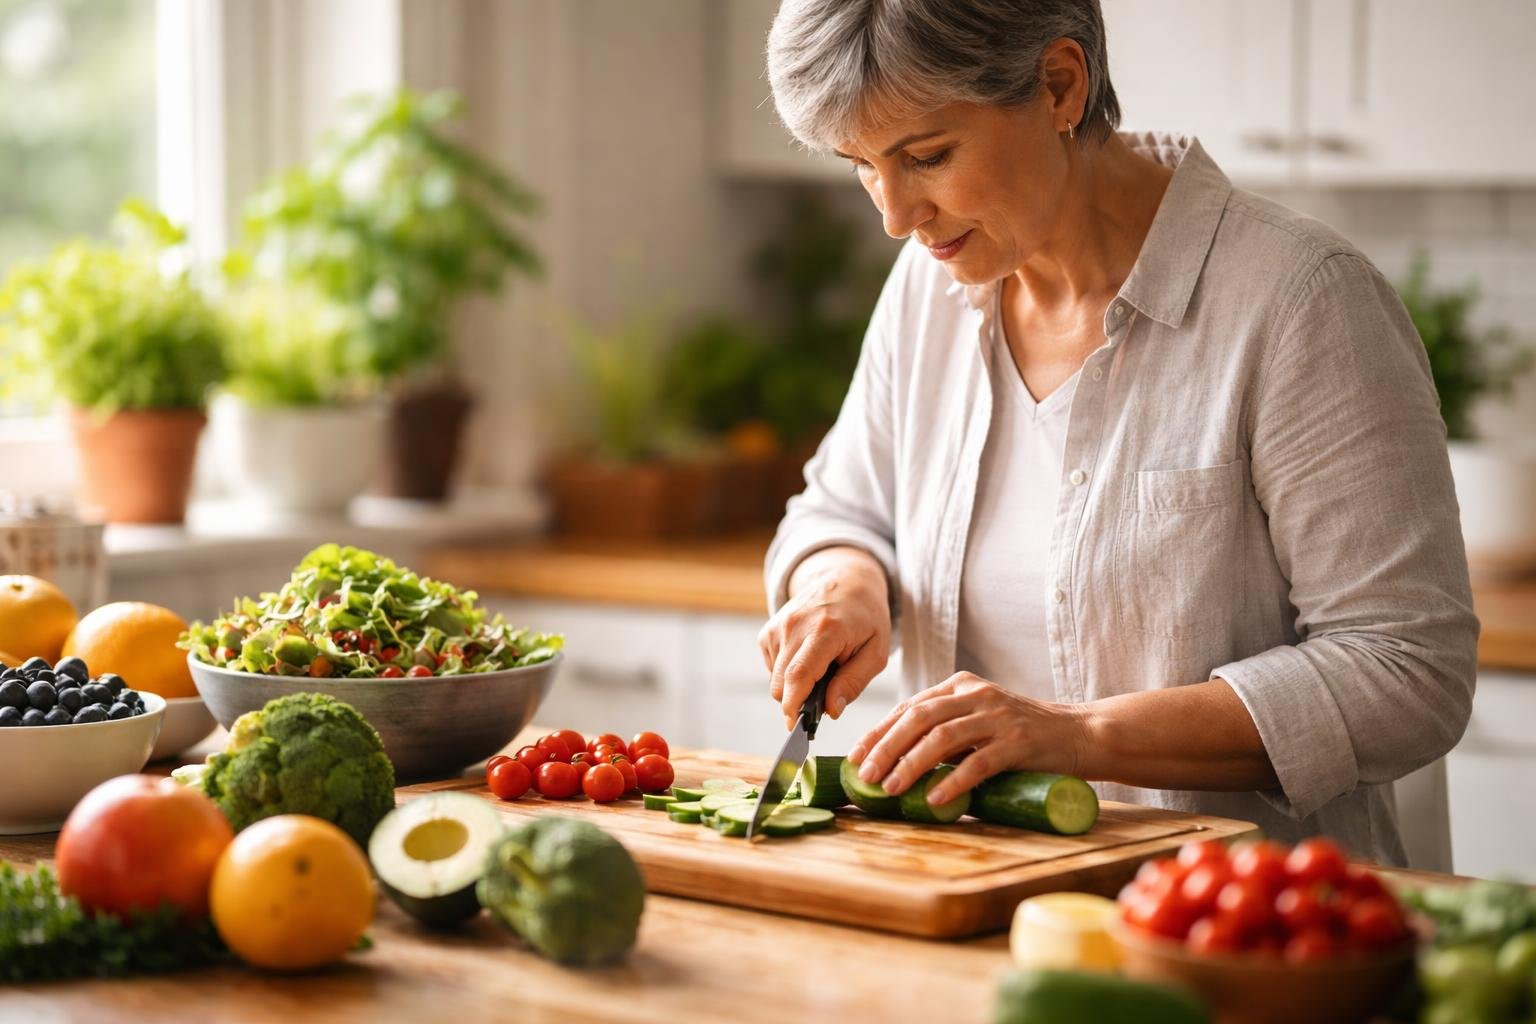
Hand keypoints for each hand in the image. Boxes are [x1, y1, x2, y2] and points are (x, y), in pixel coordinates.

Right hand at [759, 546, 890, 728]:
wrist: (845, 580)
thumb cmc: (866, 617)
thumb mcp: (876, 651)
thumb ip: (854, 682)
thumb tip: (831, 711)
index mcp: (825, 630)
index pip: (799, 675)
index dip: (793, 706)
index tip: (795, 727)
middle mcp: (795, 626)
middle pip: (781, 683)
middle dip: (798, 702)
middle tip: (823, 700)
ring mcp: (778, 626)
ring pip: (775, 679)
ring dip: (794, 687)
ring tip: (821, 671)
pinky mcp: (768, 630)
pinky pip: (772, 667)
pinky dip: (787, 673)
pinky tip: (807, 659)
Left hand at [847, 672, 1089, 805]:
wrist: (1080, 732)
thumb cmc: (1023, 734)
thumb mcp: (979, 720)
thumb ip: (946, 730)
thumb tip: (896, 761)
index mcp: (960, 686)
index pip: (909, 706)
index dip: (878, 732)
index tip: (855, 757)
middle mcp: (976, 695)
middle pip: (918, 718)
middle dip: (886, 748)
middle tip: (866, 776)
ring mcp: (998, 717)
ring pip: (942, 738)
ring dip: (911, 764)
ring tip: (891, 788)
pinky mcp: (1018, 742)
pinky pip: (978, 762)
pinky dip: (952, 781)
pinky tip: (934, 798)